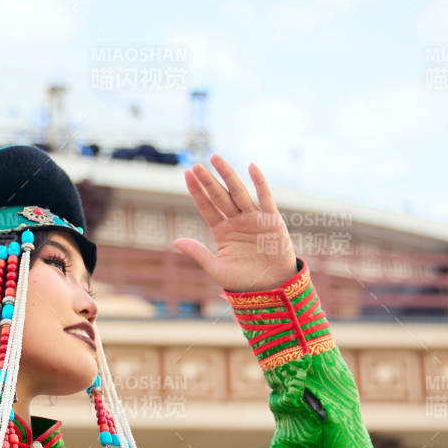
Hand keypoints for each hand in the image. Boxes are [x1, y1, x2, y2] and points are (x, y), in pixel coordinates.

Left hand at [173, 155, 298, 292]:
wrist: (271, 288)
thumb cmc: (244, 281)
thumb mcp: (217, 268)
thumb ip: (198, 253)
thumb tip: (176, 240)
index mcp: (222, 231)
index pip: (207, 207)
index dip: (197, 191)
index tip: (186, 174)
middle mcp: (236, 221)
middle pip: (220, 196)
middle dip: (208, 181)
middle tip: (196, 165)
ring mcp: (253, 218)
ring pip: (238, 192)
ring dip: (227, 175)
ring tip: (215, 158)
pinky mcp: (271, 220)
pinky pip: (265, 198)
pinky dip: (260, 182)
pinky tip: (251, 167)